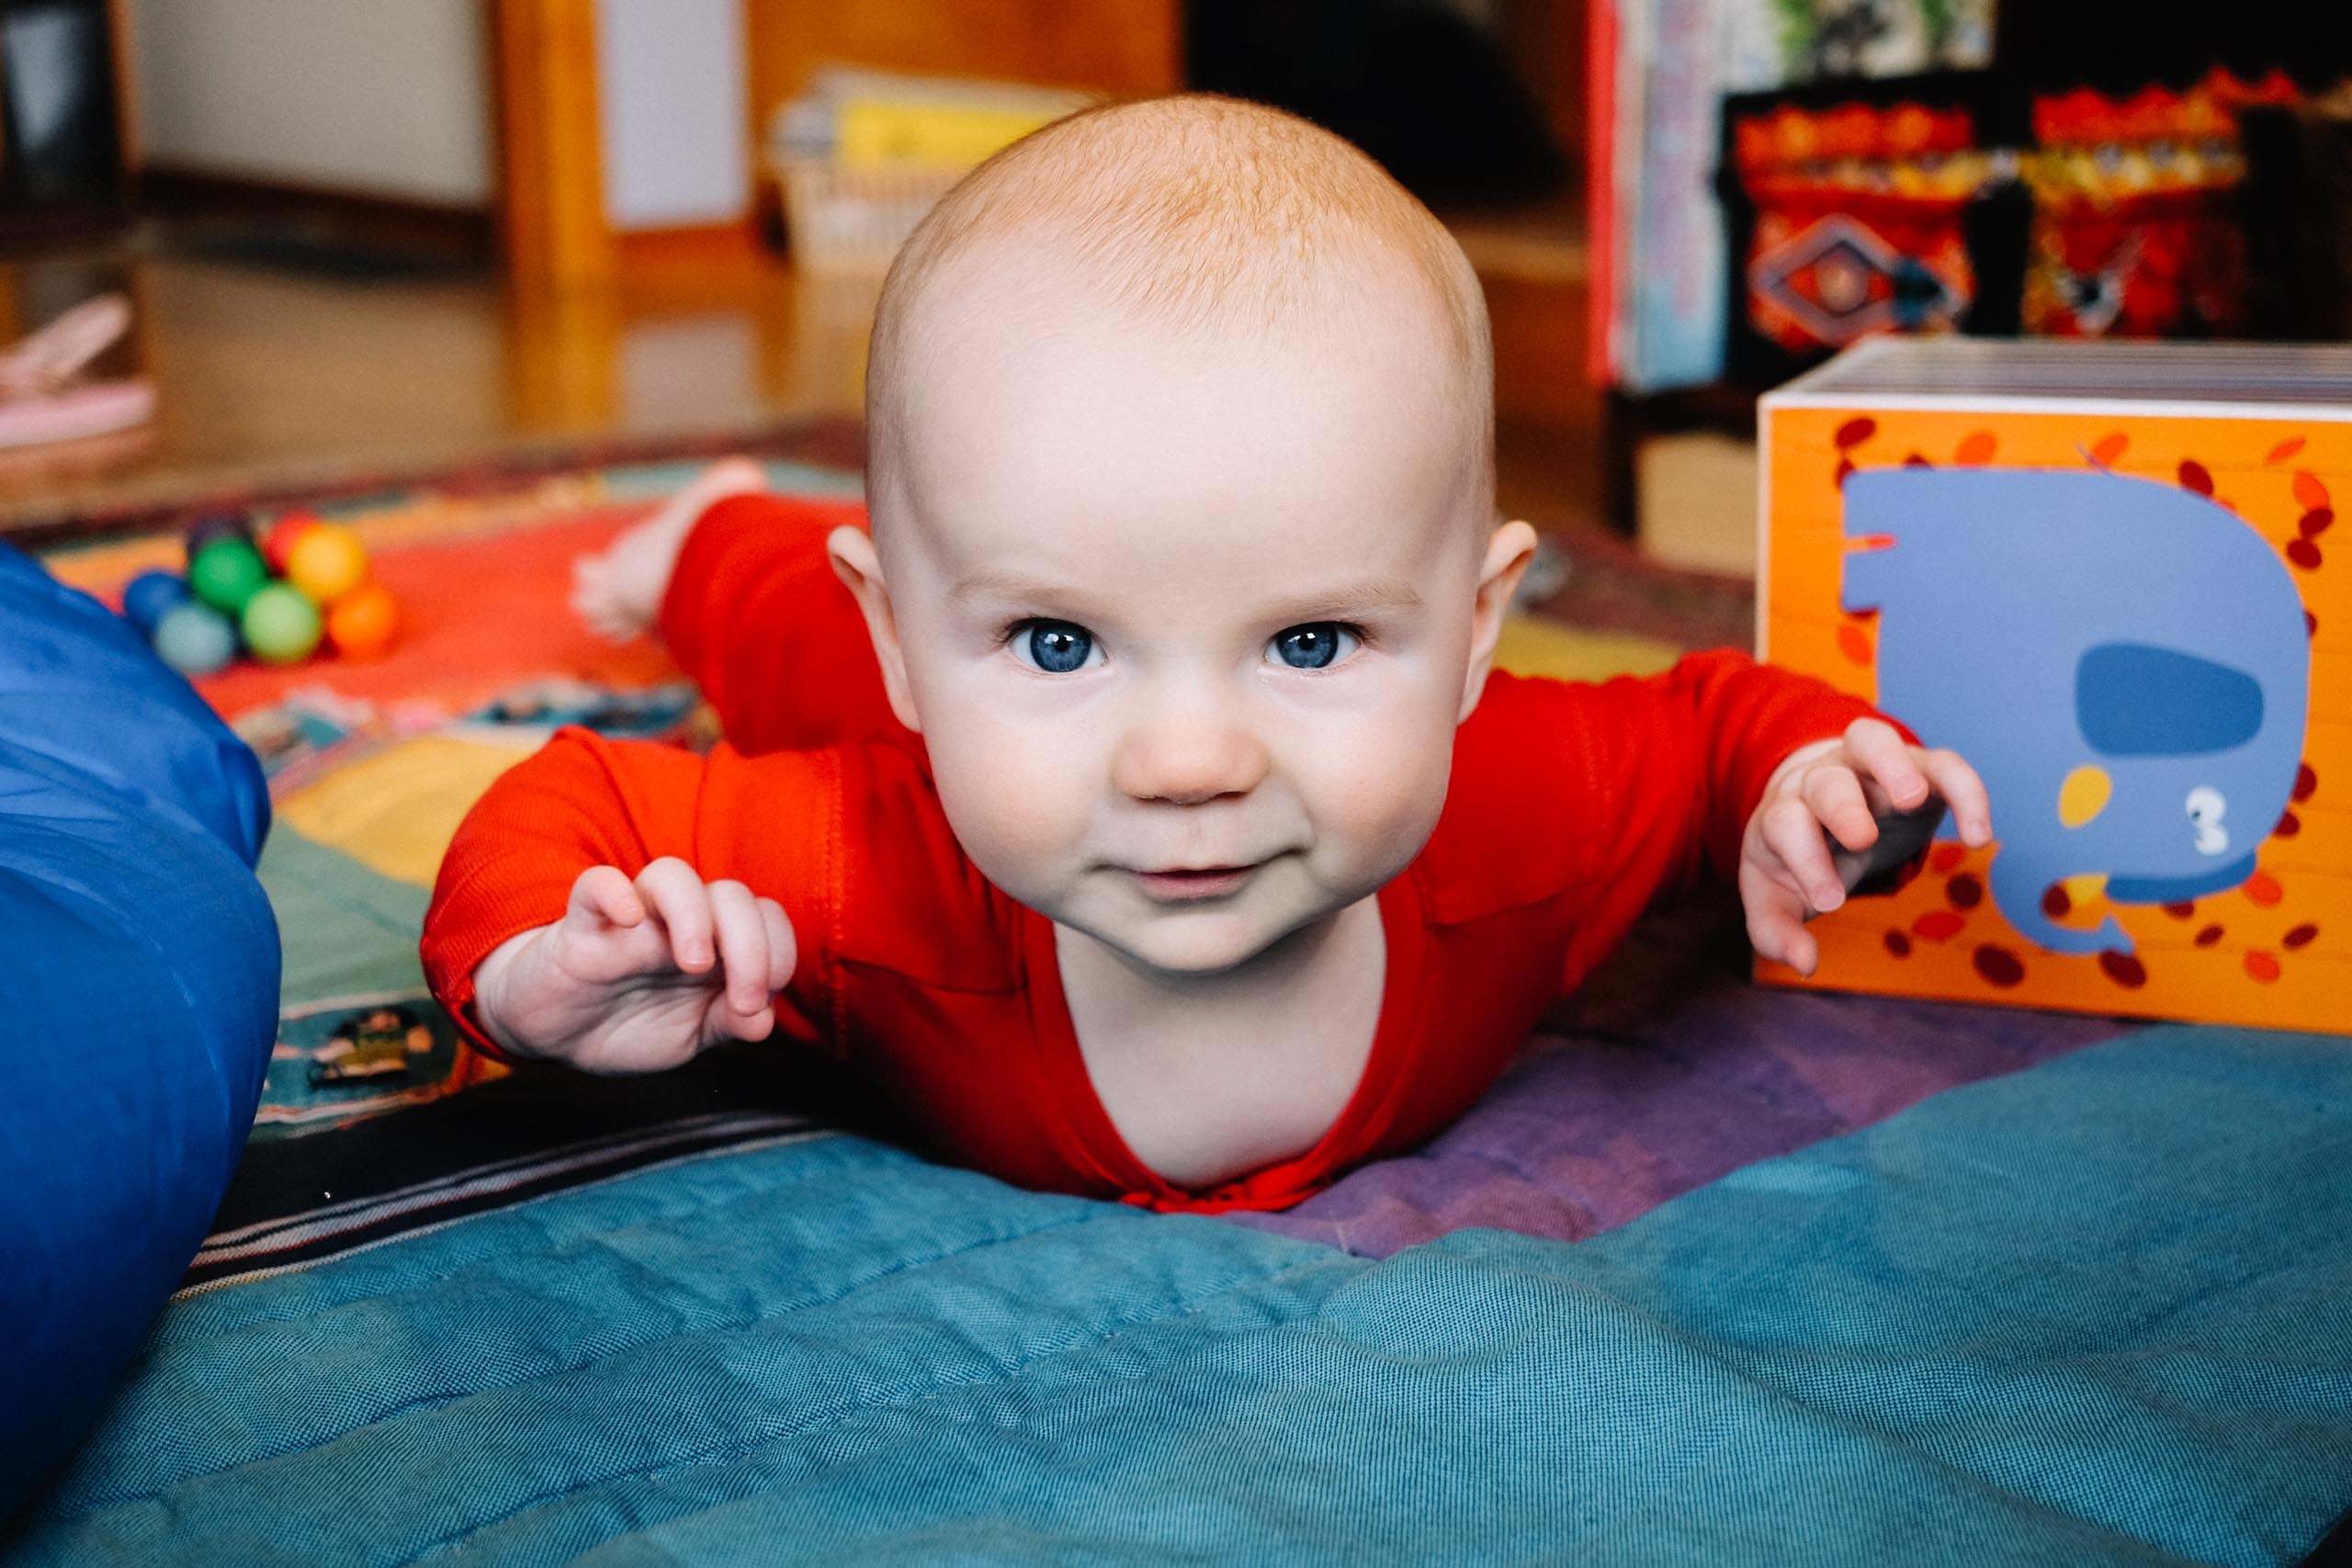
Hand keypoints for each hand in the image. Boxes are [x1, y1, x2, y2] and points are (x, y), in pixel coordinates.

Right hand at [470, 858, 795, 1073]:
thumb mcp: (687, 1036)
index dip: (779, 955)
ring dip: (695, 916)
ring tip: (695, 964)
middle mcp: (680, 923)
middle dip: (751, 946)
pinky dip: (615, 893)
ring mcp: (632, 919)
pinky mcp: (580, 925)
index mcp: (716, 945)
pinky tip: (629, 918)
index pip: (766, 919)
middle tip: (743, 999)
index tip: (756, 1006)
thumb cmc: (628, 1023)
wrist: (555, 1034)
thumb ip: (727, 1022)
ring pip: (672, 876)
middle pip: (731, 896)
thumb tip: (764, 1020)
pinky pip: (596, 884)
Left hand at [1739, 717, 1990, 977]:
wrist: (1821, 809)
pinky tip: (1981, 837)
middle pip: (1826, 780)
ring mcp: (1867, 768)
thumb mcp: (1776, 897)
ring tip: (1914, 799)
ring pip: (1872, 741)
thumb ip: (1778, 931)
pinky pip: (1942, 764)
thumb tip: (1804, 964)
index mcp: (1783, 813)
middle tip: (1860, 840)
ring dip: (1892, 764)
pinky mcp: (1916, 768)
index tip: (1831, 900)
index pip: (1785, 824)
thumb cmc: (1796, 857)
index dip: (1805, 859)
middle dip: (1842, 807)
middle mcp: (1820, 781)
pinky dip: (1964, 790)